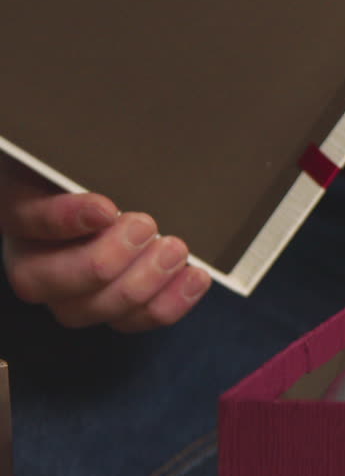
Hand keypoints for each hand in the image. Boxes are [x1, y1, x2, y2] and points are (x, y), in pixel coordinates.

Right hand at [0, 162, 210, 331]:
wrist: (126, 195)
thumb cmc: (100, 170)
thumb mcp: (88, 154)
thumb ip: (86, 156)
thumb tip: (111, 162)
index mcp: (19, 209)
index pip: (26, 218)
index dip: (64, 218)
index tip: (106, 208)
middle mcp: (31, 258)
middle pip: (46, 280)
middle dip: (103, 259)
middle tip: (145, 226)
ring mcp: (67, 293)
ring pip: (88, 309)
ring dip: (139, 284)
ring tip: (174, 250)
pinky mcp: (107, 309)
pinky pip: (131, 322)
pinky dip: (168, 304)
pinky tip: (194, 277)